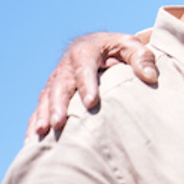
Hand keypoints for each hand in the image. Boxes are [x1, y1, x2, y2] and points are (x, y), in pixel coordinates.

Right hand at [30, 32, 157, 135]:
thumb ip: (142, 58)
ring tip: (43, 133)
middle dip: (58, 105)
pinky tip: (32, 139)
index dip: (87, 85)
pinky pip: (40, 106)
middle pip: (60, 86)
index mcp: (85, 51)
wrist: (97, 45)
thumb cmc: (118, 48)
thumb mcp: (132, 46)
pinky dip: (35, 121)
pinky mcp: (52, 91)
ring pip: (47, 97)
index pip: (85, 69)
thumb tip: (151, 77)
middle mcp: (66, 66)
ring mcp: (57, 79)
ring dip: (43, 115)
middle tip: (59, 123)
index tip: (91, 103)